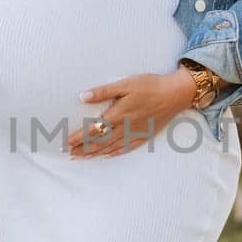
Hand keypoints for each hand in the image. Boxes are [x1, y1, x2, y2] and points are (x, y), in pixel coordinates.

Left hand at [68, 69, 198, 157]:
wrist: (176, 94)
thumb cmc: (150, 85)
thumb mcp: (125, 84)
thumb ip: (103, 91)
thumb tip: (82, 96)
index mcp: (119, 114)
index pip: (93, 129)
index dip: (78, 137)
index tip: (65, 143)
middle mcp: (125, 127)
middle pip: (99, 142)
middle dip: (83, 148)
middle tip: (68, 154)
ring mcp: (135, 134)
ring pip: (111, 147)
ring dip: (94, 153)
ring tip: (81, 157)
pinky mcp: (144, 136)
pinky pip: (126, 149)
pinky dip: (113, 154)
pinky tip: (105, 156)